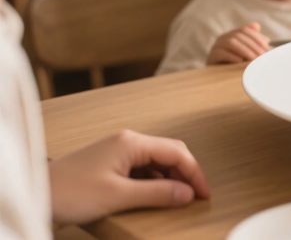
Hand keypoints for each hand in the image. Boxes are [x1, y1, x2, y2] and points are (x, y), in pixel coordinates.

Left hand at [49, 130, 209, 224]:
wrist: (38, 194)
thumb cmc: (70, 192)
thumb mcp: (119, 196)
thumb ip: (157, 194)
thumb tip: (187, 193)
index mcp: (132, 142)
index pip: (177, 152)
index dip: (194, 173)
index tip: (204, 193)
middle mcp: (128, 141)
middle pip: (170, 152)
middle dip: (186, 173)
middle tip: (197, 195)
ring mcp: (119, 150)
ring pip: (157, 160)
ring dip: (170, 178)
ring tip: (178, 198)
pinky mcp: (112, 161)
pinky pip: (143, 167)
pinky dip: (155, 181)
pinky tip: (155, 195)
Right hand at [207, 22, 270, 64]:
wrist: (220, 80)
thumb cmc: (238, 66)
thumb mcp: (248, 54)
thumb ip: (254, 41)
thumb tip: (257, 25)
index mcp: (232, 34)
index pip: (244, 30)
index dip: (256, 37)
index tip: (266, 46)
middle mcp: (223, 38)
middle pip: (239, 36)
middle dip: (253, 45)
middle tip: (262, 55)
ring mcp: (215, 47)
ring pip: (231, 42)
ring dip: (245, 50)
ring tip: (254, 59)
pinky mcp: (211, 57)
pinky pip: (221, 53)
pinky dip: (232, 56)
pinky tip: (241, 62)